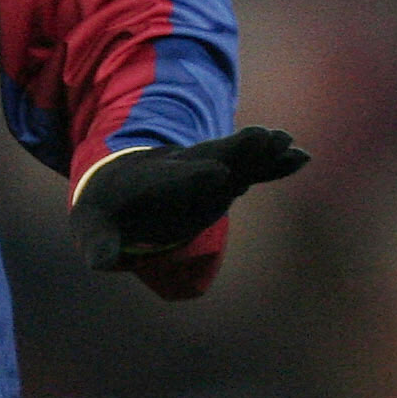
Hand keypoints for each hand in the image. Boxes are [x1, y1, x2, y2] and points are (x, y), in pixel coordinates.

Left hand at [69, 127, 307, 269]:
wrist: (118, 184)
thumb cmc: (107, 213)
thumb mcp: (95, 230)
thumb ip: (100, 245)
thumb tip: (100, 260)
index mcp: (151, 181)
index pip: (174, 179)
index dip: (194, 178)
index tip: (219, 175)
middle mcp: (182, 168)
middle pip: (211, 156)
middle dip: (236, 149)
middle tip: (265, 137)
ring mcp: (204, 168)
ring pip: (236, 157)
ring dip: (261, 151)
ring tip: (288, 142)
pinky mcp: (223, 176)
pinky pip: (252, 168)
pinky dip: (274, 164)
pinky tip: (301, 157)